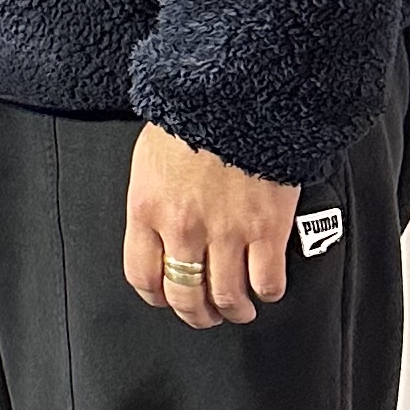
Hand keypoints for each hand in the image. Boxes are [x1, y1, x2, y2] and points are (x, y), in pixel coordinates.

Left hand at [124, 123, 299, 328]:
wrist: (235, 95)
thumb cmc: (191, 120)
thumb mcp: (149, 160)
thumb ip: (150, 202)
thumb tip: (154, 233)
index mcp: (147, 209)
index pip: (142, 276)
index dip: (156, 297)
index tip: (166, 298)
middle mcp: (183, 228)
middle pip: (185, 296)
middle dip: (197, 314)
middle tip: (206, 315)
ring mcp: (226, 232)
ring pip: (228, 298)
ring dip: (234, 311)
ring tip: (240, 309)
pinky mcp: (267, 229)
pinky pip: (267, 282)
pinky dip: (267, 292)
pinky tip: (266, 286)